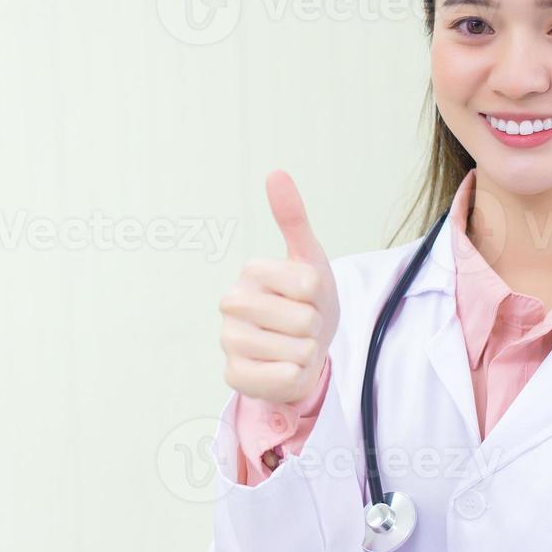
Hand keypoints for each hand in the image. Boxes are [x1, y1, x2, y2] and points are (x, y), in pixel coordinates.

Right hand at [219, 170, 339, 404]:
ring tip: (294, 346)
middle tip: (302, 325)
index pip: (310, 286)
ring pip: (298, 351)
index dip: (321, 297)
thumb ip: (293, 218)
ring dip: (307, 353)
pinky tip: (283, 368)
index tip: (309, 299)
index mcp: (251, 272)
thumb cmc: (306, 303)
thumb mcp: (310, 259)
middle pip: (304, 321)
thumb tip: (276, 172)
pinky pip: (284, 378)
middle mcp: (231, 304)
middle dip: (315, 327)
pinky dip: (296, 377)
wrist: (301, 350)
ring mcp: (229, 341)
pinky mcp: (234, 376)